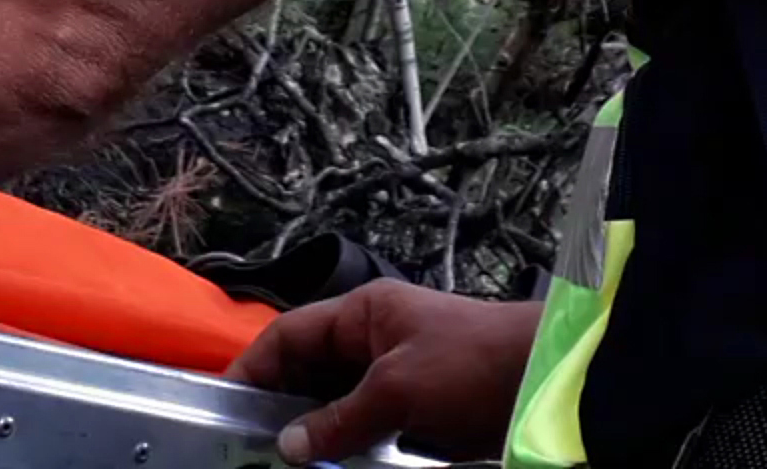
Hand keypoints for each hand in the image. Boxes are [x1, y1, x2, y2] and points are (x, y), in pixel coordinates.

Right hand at [226, 281, 543, 463]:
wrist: (545, 381)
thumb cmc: (472, 363)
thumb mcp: (399, 388)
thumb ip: (340, 419)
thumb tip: (285, 448)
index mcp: (365, 313)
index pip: (290, 333)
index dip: (253, 367)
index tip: (221, 406)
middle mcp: (374, 339)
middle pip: (308, 372)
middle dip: (278, 407)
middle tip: (244, 447)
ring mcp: (395, 375)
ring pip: (334, 404)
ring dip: (311, 433)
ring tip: (276, 464)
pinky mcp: (415, 410)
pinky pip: (364, 427)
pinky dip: (343, 446)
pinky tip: (324, 467)